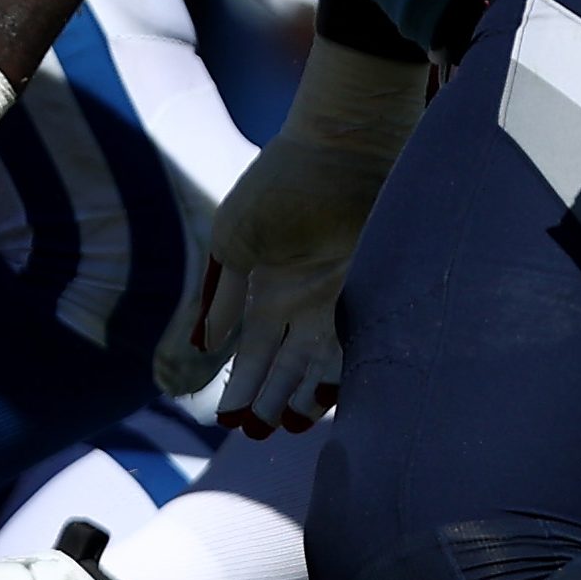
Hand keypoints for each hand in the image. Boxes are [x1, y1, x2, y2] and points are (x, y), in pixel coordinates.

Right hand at [156, 40, 422, 424]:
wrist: (340, 146)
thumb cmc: (279, 184)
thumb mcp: (234, 239)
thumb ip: (222, 295)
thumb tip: (205, 344)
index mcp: (267, 294)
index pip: (252, 353)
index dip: (241, 386)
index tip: (228, 419)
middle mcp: (304, 306)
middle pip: (286, 366)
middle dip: (272, 400)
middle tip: (260, 433)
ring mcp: (341, 302)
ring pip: (320, 365)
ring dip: (305, 396)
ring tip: (292, 423)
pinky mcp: (375, 295)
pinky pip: (358, 344)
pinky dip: (342, 372)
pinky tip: (327, 395)